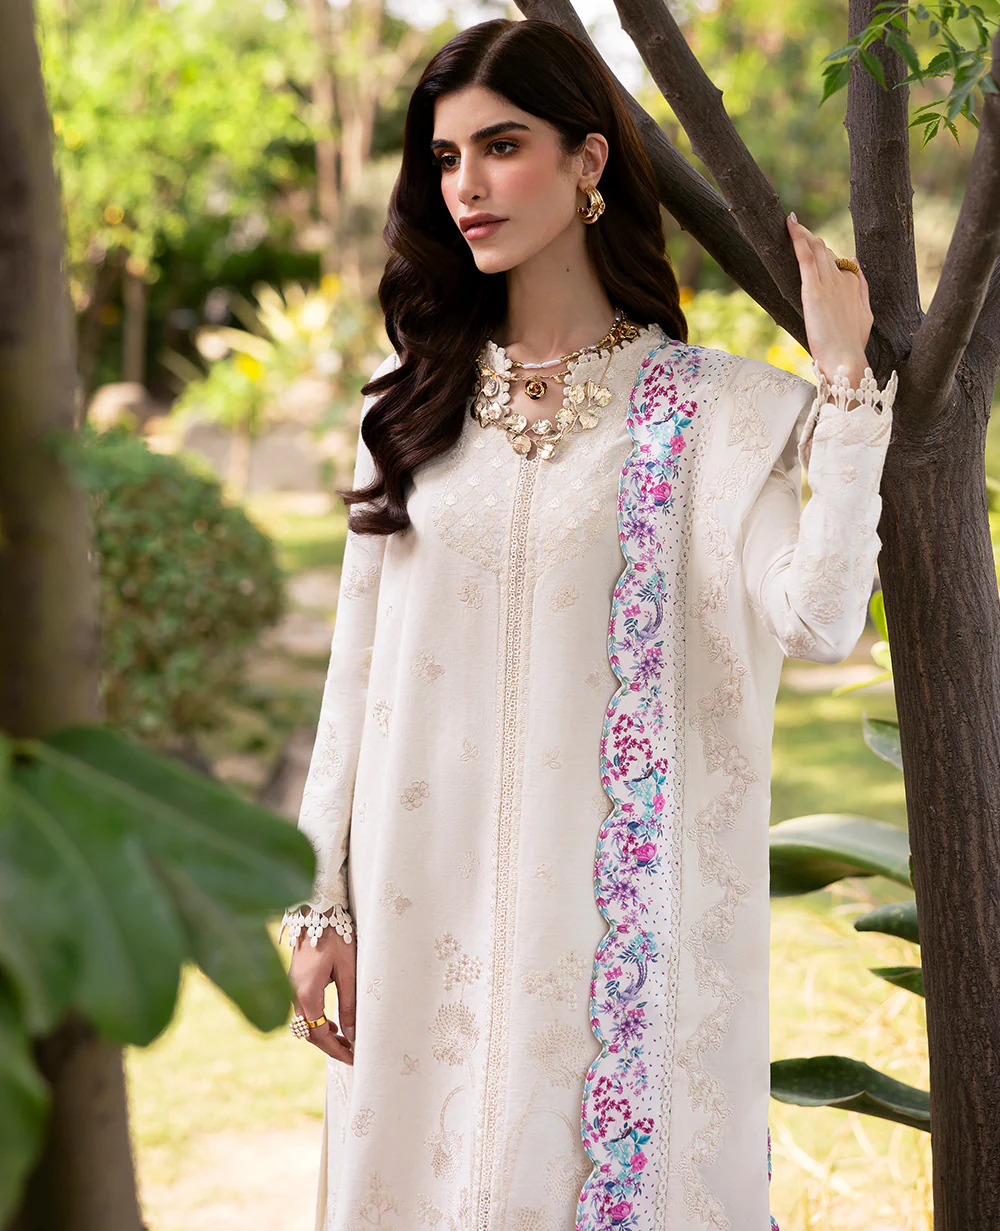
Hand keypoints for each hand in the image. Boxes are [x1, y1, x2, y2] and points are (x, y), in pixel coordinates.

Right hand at [288, 923, 355, 1064]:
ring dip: (322, 1034)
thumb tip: (352, 1033)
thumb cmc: (335, 937)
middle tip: (351, 1053)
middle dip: (329, 1046)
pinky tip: (331, 1022)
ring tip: (344, 1041)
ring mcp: (292, 986)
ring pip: (304, 1021)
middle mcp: (294, 993)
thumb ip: (349, 1003)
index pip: (319, 1034)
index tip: (354, 1057)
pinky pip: (303, 1009)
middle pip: (309, 1031)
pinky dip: (316, 1020)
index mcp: (307, 993)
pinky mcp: (295, 980)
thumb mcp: (347, 970)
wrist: (316, 910)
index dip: (336, 1050)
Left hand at [786, 212, 872, 391]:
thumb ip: (861, 288)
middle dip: (811, 240)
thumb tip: (854, 261)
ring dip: (803, 233)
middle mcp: (842, 278)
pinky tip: (790, 224)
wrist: (846, 359)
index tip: (811, 246)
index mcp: (853, 284)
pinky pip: (805, 256)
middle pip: (825, 251)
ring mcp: (828, 282)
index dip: (824, 254)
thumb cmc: (852, 344)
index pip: (837, 260)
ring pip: (816, 248)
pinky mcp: (814, 289)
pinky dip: (798, 237)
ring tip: (790, 223)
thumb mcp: (864, 314)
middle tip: (794, 229)